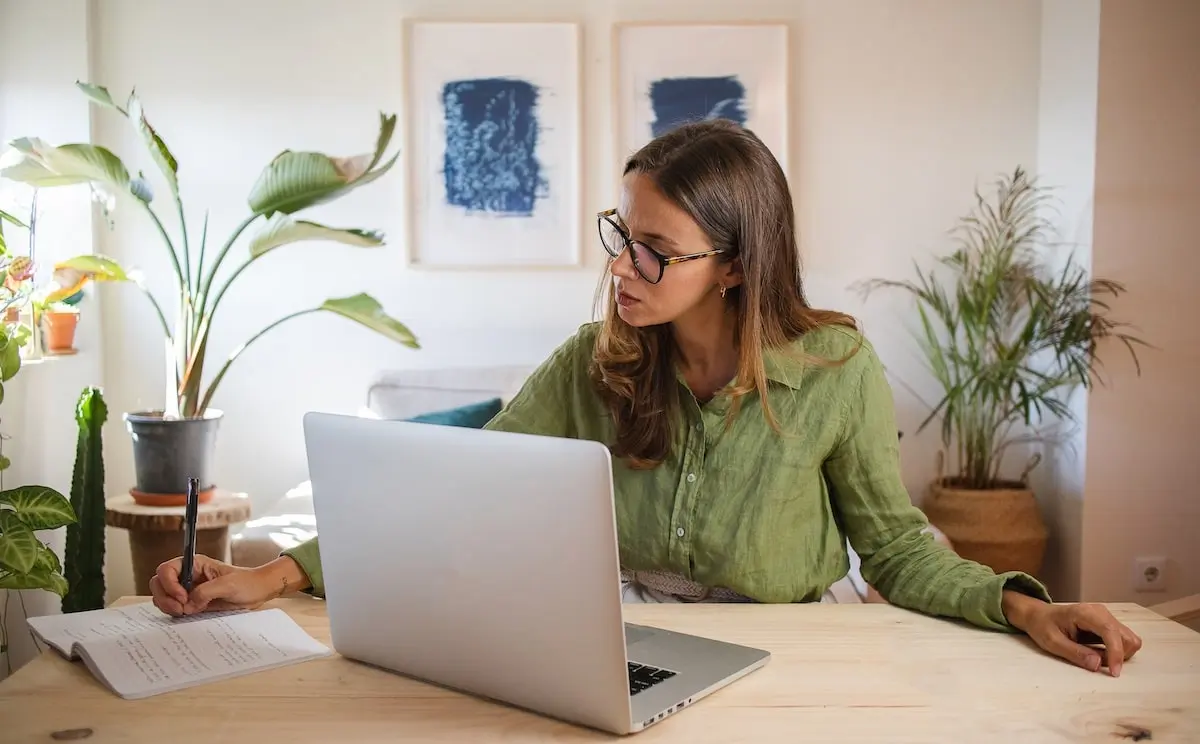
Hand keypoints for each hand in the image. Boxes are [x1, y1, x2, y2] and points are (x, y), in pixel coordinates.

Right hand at [149, 554, 301, 616]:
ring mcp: (187, 589)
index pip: (166, 569)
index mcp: (194, 564)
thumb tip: (188, 603)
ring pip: (162, 596)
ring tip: (185, 612)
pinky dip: (174, 613)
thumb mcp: (229, 585)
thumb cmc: (247, 582)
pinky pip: (173, 607)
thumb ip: (206, 591)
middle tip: (181, 609)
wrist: (258, 592)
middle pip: (158, 583)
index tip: (182, 597)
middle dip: (164, 597)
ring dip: (168, 606)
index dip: (169, 584)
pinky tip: (187, 615)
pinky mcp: (191, 602)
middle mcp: (187, 575)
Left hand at [1003, 591, 1143, 675]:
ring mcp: (1107, 617)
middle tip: (1093, 661)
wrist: (1039, 615)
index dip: (1116, 653)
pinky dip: (1116, 652)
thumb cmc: (1043, 625)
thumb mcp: (1052, 642)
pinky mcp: (1108, 625)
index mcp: (1085, 613)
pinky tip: (1097, 652)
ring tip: (1093, 655)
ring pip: (1129, 640)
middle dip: (1117, 656)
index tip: (1114, 673)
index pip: (1110, 632)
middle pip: (1127, 638)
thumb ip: (1075, 653)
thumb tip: (1098, 665)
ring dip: (1118, 654)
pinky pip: (1123, 641)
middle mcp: (1101, 612)